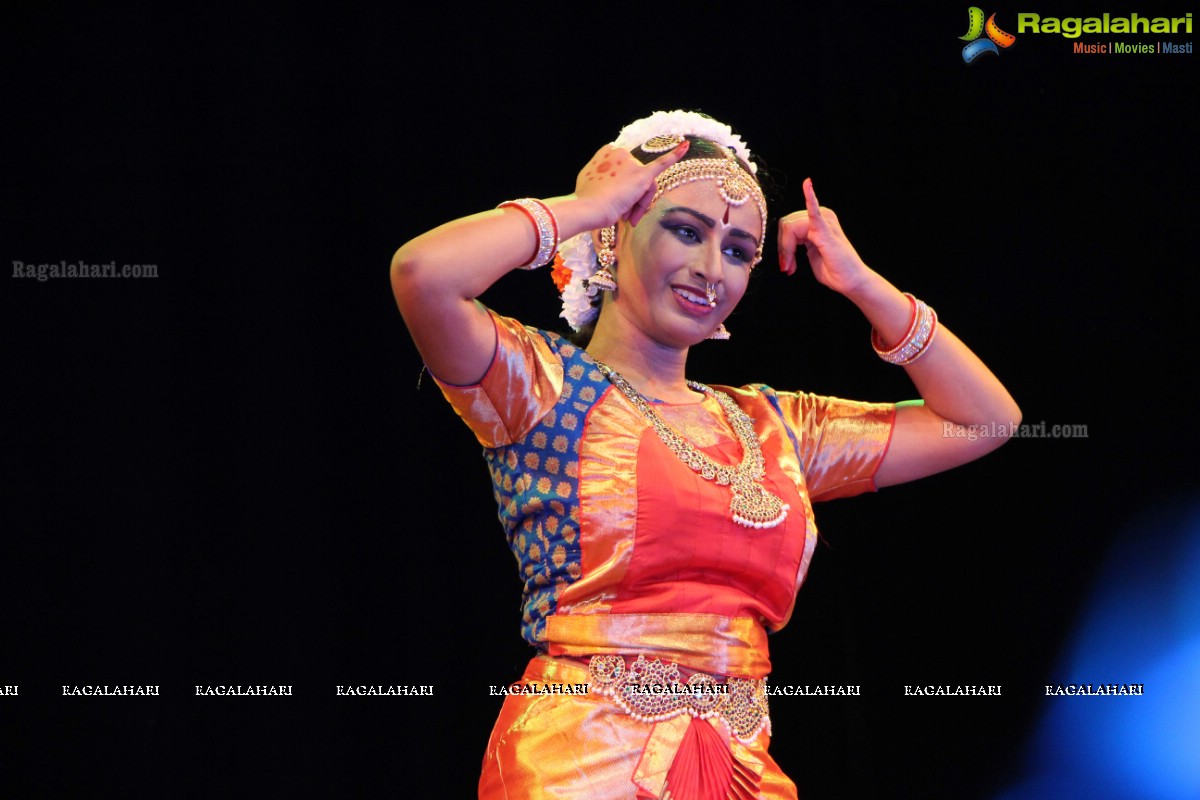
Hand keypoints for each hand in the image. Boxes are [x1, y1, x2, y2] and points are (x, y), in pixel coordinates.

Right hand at [574, 140, 689, 227]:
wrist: (588, 208)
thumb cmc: (587, 200)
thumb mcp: (590, 182)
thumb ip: (602, 178)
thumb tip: (609, 185)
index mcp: (606, 152)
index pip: (624, 171)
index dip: (621, 189)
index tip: (615, 202)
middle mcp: (619, 153)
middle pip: (636, 179)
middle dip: (632, 200)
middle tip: (625, 216)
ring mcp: (631, 163)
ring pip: (644, 187)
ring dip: (638, 206)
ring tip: (628, 218)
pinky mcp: (642, 175)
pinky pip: (661, 164)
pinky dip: (675, 155)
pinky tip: (685, 146)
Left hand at [777, 178, 872, 296]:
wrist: (851, 282)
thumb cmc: (834, 270)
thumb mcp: (811, 256)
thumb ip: (797, 247)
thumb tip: (782, 251)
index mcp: (816, 221)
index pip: (788, 226)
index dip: (783, 247)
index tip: (787, 266)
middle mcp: (821, 217)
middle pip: (786, 225)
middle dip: (783, 248)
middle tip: (788, 267)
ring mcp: (824, 221)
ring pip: (790, 227)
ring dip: (786, 248)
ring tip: (792, 266)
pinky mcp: (825, 228)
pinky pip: (814, 211)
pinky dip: (810, 197)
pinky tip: (807, 184)